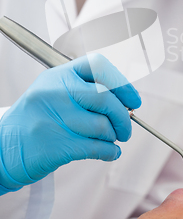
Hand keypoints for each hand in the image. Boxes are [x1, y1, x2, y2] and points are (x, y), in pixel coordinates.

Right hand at [0, 54, 140, 193]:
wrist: (2, 149)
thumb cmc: (34, 120)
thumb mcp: (52, 92)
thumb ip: (84, 90)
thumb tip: (125, 101)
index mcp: (57, 75)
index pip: (98, 66)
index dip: (121, 83)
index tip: (133, 99)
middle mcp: (56, 93)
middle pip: (106, 99)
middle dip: (124, 117)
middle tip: (126, 128)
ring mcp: (54, 118)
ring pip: (103, 126)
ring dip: (114, 137)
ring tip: (111, 140)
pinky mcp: (57, 145)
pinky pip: (97, 147)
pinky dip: (110, 152)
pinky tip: (110, 152)